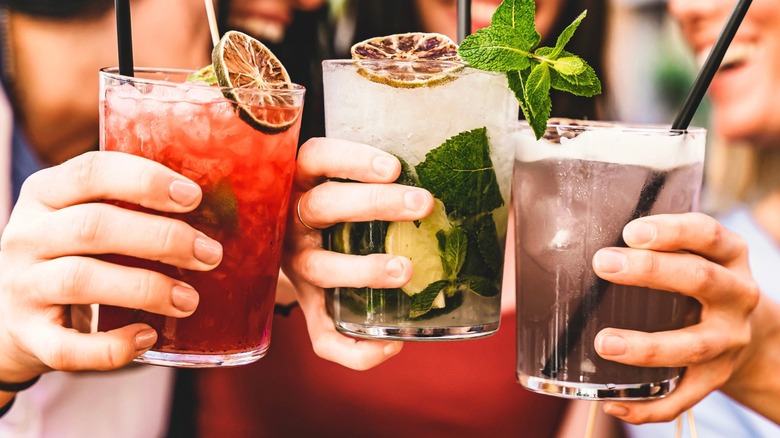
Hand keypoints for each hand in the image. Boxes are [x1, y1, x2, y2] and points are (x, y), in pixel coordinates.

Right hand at [0, 151, 222, 382]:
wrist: (6, 314)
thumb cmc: (71, 255)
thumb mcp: (85, 217)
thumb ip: (133, 206)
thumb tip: (226, 207)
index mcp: (46, 193)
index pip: (92, 171)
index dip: (145, 180)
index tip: (193, 196)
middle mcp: (26, 234)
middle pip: (95, 226)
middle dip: (162, 238)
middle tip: (210, 254)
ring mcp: (22, 286)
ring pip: (83, 279)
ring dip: (147, 288)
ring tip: (190, 300)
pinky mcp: (28, 336)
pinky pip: (68, 347)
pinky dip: (112, 346)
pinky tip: (148, 337)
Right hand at [282, 138, 433, 369]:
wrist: (279, 243)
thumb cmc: (334, 203)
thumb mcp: (338, 180)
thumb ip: (376, 177)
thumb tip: (454, 174)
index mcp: (301, 182)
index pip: (316, 158)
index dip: (351, 160)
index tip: (394, 167)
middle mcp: (292, 222)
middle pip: (324, 207)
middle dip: (375, 204)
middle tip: (423, 203)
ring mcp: (296, 266)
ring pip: (321, 268)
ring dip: (364, 270)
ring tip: (405, 270)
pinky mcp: (307, 305)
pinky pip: (321, 336)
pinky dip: (354, 349)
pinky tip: (393, 345)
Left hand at [591, 212, 758, 422]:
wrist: (749, 332)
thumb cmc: (697, 282)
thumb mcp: (693, 254)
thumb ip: (654, 245)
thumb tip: (575, 241)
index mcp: (729, 256)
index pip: (706, 234)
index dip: (671, 230)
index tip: (630, 231)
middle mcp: (737, 296)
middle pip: (699, 279)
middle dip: (650, 271)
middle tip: (602, 264)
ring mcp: (729, 341)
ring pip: (692, 346)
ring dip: (646, 347)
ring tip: (603, 343)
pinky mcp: (716, 378)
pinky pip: (683, 398)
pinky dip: (649, 406)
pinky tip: (614, 402)